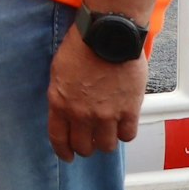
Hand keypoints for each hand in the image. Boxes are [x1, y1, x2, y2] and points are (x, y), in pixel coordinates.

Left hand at [46, 28, 145, 160]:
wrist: (108, 33)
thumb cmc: (82, 44)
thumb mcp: (59, 70)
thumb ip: (62, 94)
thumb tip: (66, 107)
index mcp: (60, 103)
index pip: (59, 139)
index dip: (64, 151)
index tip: (68, 156)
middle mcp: (81, 113)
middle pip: (84, 147)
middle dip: (86, 146)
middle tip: (91, 140)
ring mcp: (106, 114)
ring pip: (107, 146)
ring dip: (107, 142)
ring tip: (108, 133)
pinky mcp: (129, 110)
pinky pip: (128, 135)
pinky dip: (125, 133)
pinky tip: (123, 124)